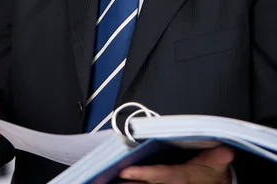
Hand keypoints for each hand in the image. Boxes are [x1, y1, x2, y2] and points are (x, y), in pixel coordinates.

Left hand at [119, 145, 233, 182]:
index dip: (143, 174)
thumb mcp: (216, 163)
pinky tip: (121, 183)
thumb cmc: (212, 172)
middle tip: (108, 179)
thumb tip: (227, 152)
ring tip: (107, 182)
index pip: (161, 175)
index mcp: (182, 177)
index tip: (125, 172)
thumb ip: (218, 156)